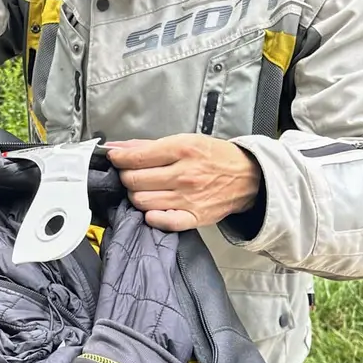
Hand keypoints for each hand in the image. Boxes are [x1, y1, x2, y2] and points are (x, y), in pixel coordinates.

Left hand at [106, 135, 261, 231]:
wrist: (248, 177)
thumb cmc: (215, 157)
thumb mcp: (185, 140)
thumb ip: (148, 145)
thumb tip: (116, 147)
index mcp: (182, 150)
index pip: (136, 158)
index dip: (119, 158)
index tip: (115, 158)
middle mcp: (184, 175)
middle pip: (135, 181)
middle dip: (126, 177)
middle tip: (131, 174)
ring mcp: (189, 199)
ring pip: (142, 201)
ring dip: (136, 195)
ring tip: (144, 189)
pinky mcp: (194, 217)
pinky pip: (163, 222)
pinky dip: (152, 216)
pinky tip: (153, 208)